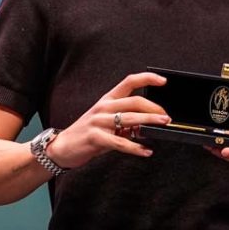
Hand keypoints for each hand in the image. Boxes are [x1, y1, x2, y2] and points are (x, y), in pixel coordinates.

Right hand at [47, 72, 168, 168]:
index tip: (162, 80)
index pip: (129, 82)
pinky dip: (135, 148)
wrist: (62, 147)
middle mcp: (103, 108)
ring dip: (149, 122)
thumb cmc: (87, 134)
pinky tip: (145, 151)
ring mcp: (98, 122)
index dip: (147, 79)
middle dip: (154, 108)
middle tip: (166, 116)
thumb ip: (125, 123)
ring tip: (163, 125)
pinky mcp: (95, 137)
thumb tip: (147, 126)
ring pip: (129, 119)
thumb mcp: (106, 123)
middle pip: (134, 102)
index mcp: (107, 100)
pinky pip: (120, 142)